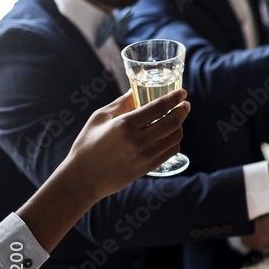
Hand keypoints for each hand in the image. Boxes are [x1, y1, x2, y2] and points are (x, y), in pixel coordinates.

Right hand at [67, 89, 189, 198]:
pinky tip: (170, 134)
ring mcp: (146, 155)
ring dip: (180, 125)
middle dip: (183, 110)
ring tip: (176, 119)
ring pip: (175, 136)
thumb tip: (136, 90)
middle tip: (185, 104)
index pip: (159, 108)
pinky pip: (171, 150)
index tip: (183, 92)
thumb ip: (121, 103)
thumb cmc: (87, 145)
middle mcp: (139, 141)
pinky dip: (175, 140)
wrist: (84, 178)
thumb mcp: (99, 118)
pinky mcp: (149, 166)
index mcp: (125, 125)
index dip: (174, 98)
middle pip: (173, 121)